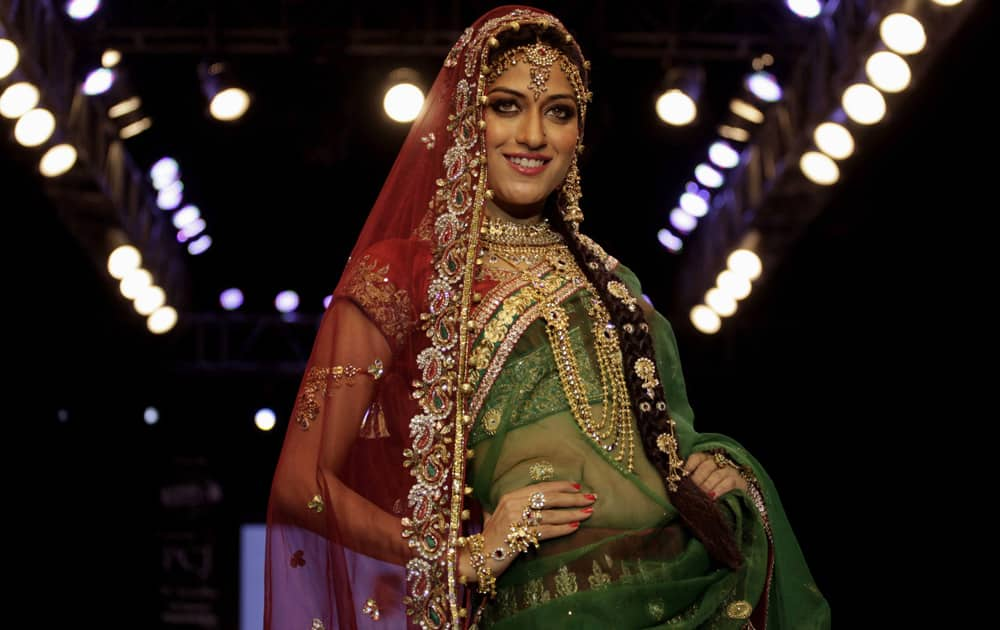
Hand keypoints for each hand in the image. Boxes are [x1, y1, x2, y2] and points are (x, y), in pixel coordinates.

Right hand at [460, 481, 594, 581]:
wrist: (476, 558)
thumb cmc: (492, 539)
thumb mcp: (501, 516)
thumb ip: (515, 507)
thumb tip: (536, 502)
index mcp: (509, 496)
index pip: (540, 487)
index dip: (560, 486)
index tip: (578, 486)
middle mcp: (512, 504)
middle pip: (548, 498)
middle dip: (573, 498)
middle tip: (591, 497)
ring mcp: (514, 520)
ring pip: (550, 514)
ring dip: (572, 513)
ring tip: (588, 513)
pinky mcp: (517, 536)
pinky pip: (545, 531)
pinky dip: (562, 529)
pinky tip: (575, 527)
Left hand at [683, 451, 748, 500]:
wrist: (737, 500)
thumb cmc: (713, 491)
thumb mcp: (703, 484)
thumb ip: (693, 482)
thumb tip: (681, 485)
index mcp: (707, 460)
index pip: (697, 457)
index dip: (689, 465)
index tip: (684, 475)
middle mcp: (720, 462)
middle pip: (706, 466)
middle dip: (698, 479)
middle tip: (691, 491)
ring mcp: (731, 470)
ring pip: (717, 474)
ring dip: (707, 486)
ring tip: (701, 496)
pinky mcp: (740, 481)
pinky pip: (729, 483)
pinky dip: (719, 490)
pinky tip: (712, 497)